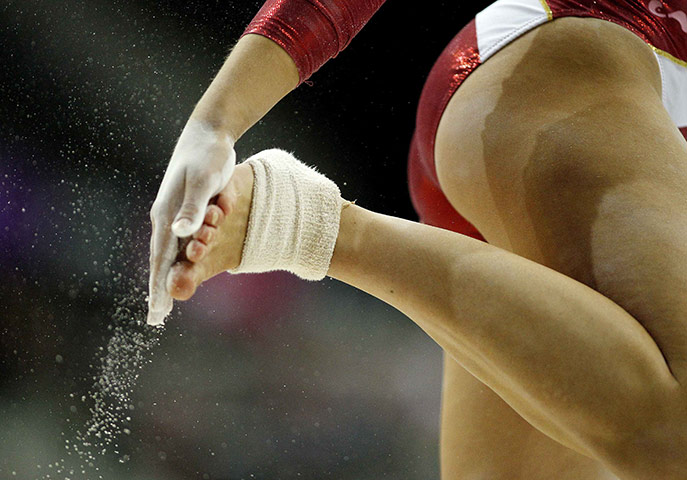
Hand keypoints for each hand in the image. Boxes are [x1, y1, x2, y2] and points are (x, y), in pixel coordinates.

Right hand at [148, 119, 235, 325]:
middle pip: (163, 260)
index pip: (161, 258)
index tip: (156, 310)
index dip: (158, 285)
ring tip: (167, 299)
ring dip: (171, 274)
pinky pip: (182, 241)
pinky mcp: (188, 211)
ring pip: (173, 252)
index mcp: (167, 215)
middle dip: (160, 286)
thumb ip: (192, 207)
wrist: (209, 136)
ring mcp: (176, 215)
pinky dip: (180, 259)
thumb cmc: (206, 157)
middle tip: (158, 315)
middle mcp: (168, 218)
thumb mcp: (203, 181)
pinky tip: (180, 267)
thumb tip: (181, 233)